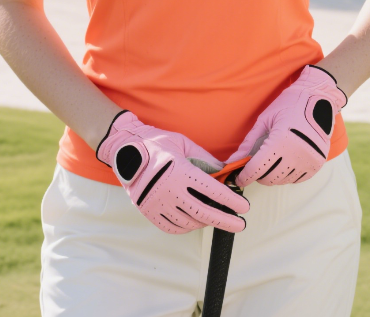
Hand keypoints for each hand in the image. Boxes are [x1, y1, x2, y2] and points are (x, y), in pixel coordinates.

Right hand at [96, 110, 249, 234]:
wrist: (125, 150)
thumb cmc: (158, 143)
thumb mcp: (185, 144)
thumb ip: (206, 160)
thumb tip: (226, 173)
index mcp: (180, 171)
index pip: (212, 191)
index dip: (230, 200)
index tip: (244, 207)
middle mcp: (168, 191)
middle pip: (203, 212)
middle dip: (225, 219)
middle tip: (240, 224)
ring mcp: (157, 204)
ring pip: (188, 222)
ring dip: (206, 223)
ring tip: (217, 219)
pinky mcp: (148, 212)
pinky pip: (171, 227)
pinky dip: (186, 228)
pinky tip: (196, 223)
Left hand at [225, 65, 347, 187]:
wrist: (318, 97)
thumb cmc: (289, 104)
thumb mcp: (265, 119)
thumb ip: (248, 143)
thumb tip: (232, 161)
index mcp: (280, 140)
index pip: (256, 169)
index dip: (244, 176)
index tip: (238, 178)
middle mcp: (296, 153)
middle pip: (269, 178)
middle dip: (258, 175)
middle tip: (255, 165)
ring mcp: (309, 160)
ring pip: (282, 180)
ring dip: (273, 174)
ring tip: (272, 160)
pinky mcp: (317, 163)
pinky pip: (296, 179)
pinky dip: (287, 175)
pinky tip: (285, 161)